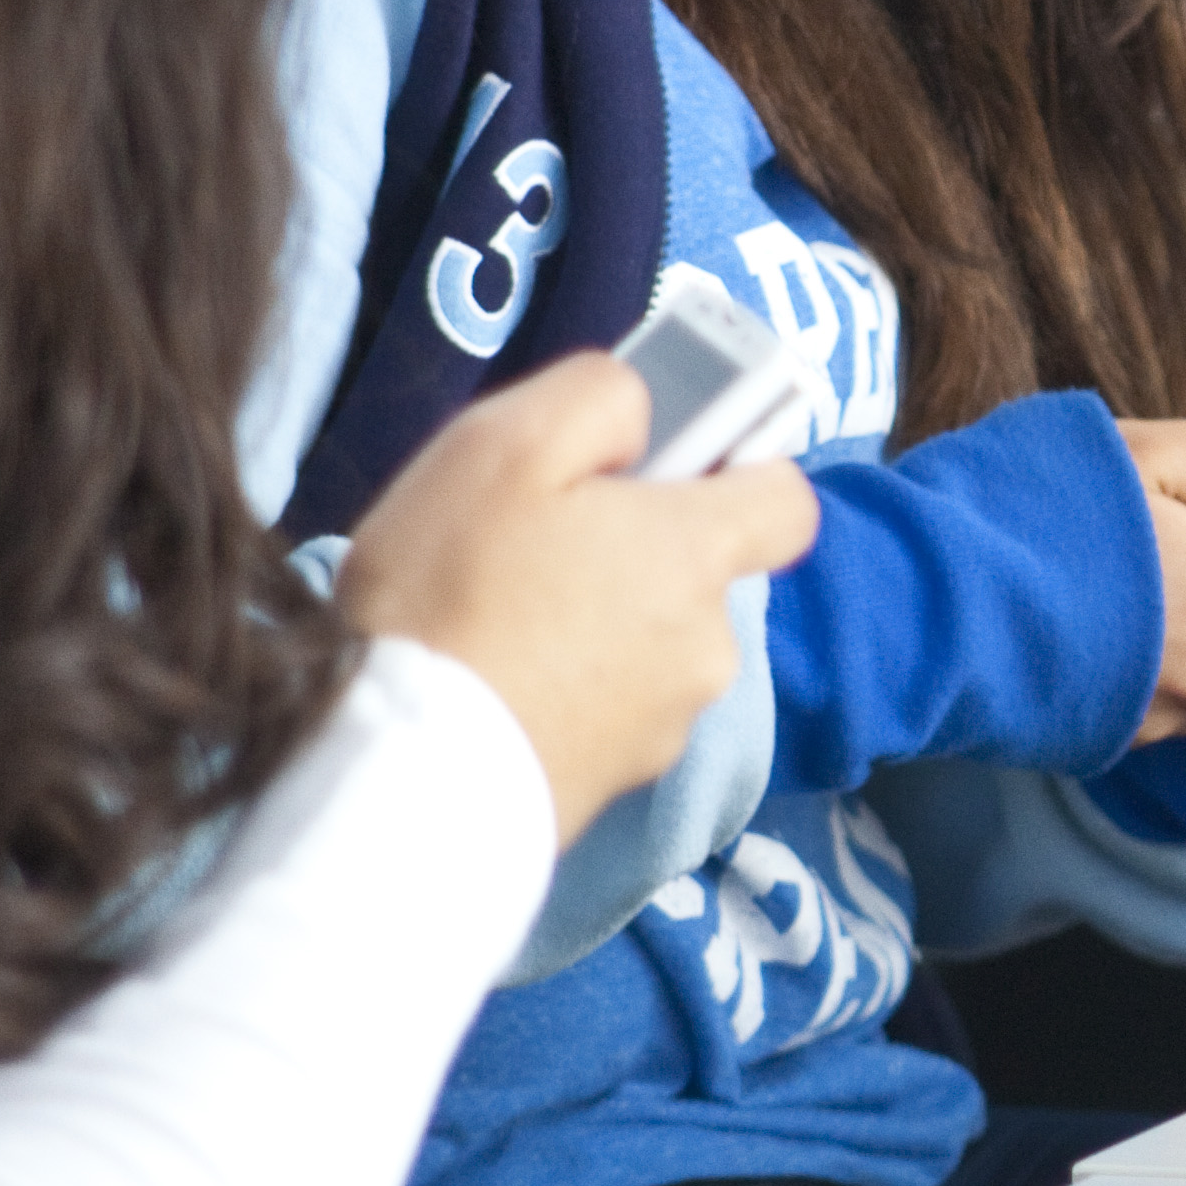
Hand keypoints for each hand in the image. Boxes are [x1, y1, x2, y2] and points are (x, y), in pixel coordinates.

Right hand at [334, 355, 817, 845]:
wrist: (399, 778)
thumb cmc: (451, 593)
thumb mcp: (504, 444)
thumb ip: (599, 398)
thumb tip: (646, 416)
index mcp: (699, 555)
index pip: (787, 500)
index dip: (733, 469)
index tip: (656, 466)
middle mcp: (709, 646)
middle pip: (698, 574)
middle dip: (632, 552)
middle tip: (529, 547)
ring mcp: (668, 728)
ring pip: (650, 646)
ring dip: (596, 627)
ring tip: (494, 625)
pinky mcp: (617, 787)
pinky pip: (608, 714)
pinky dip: (567, 694)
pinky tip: (494, 690)